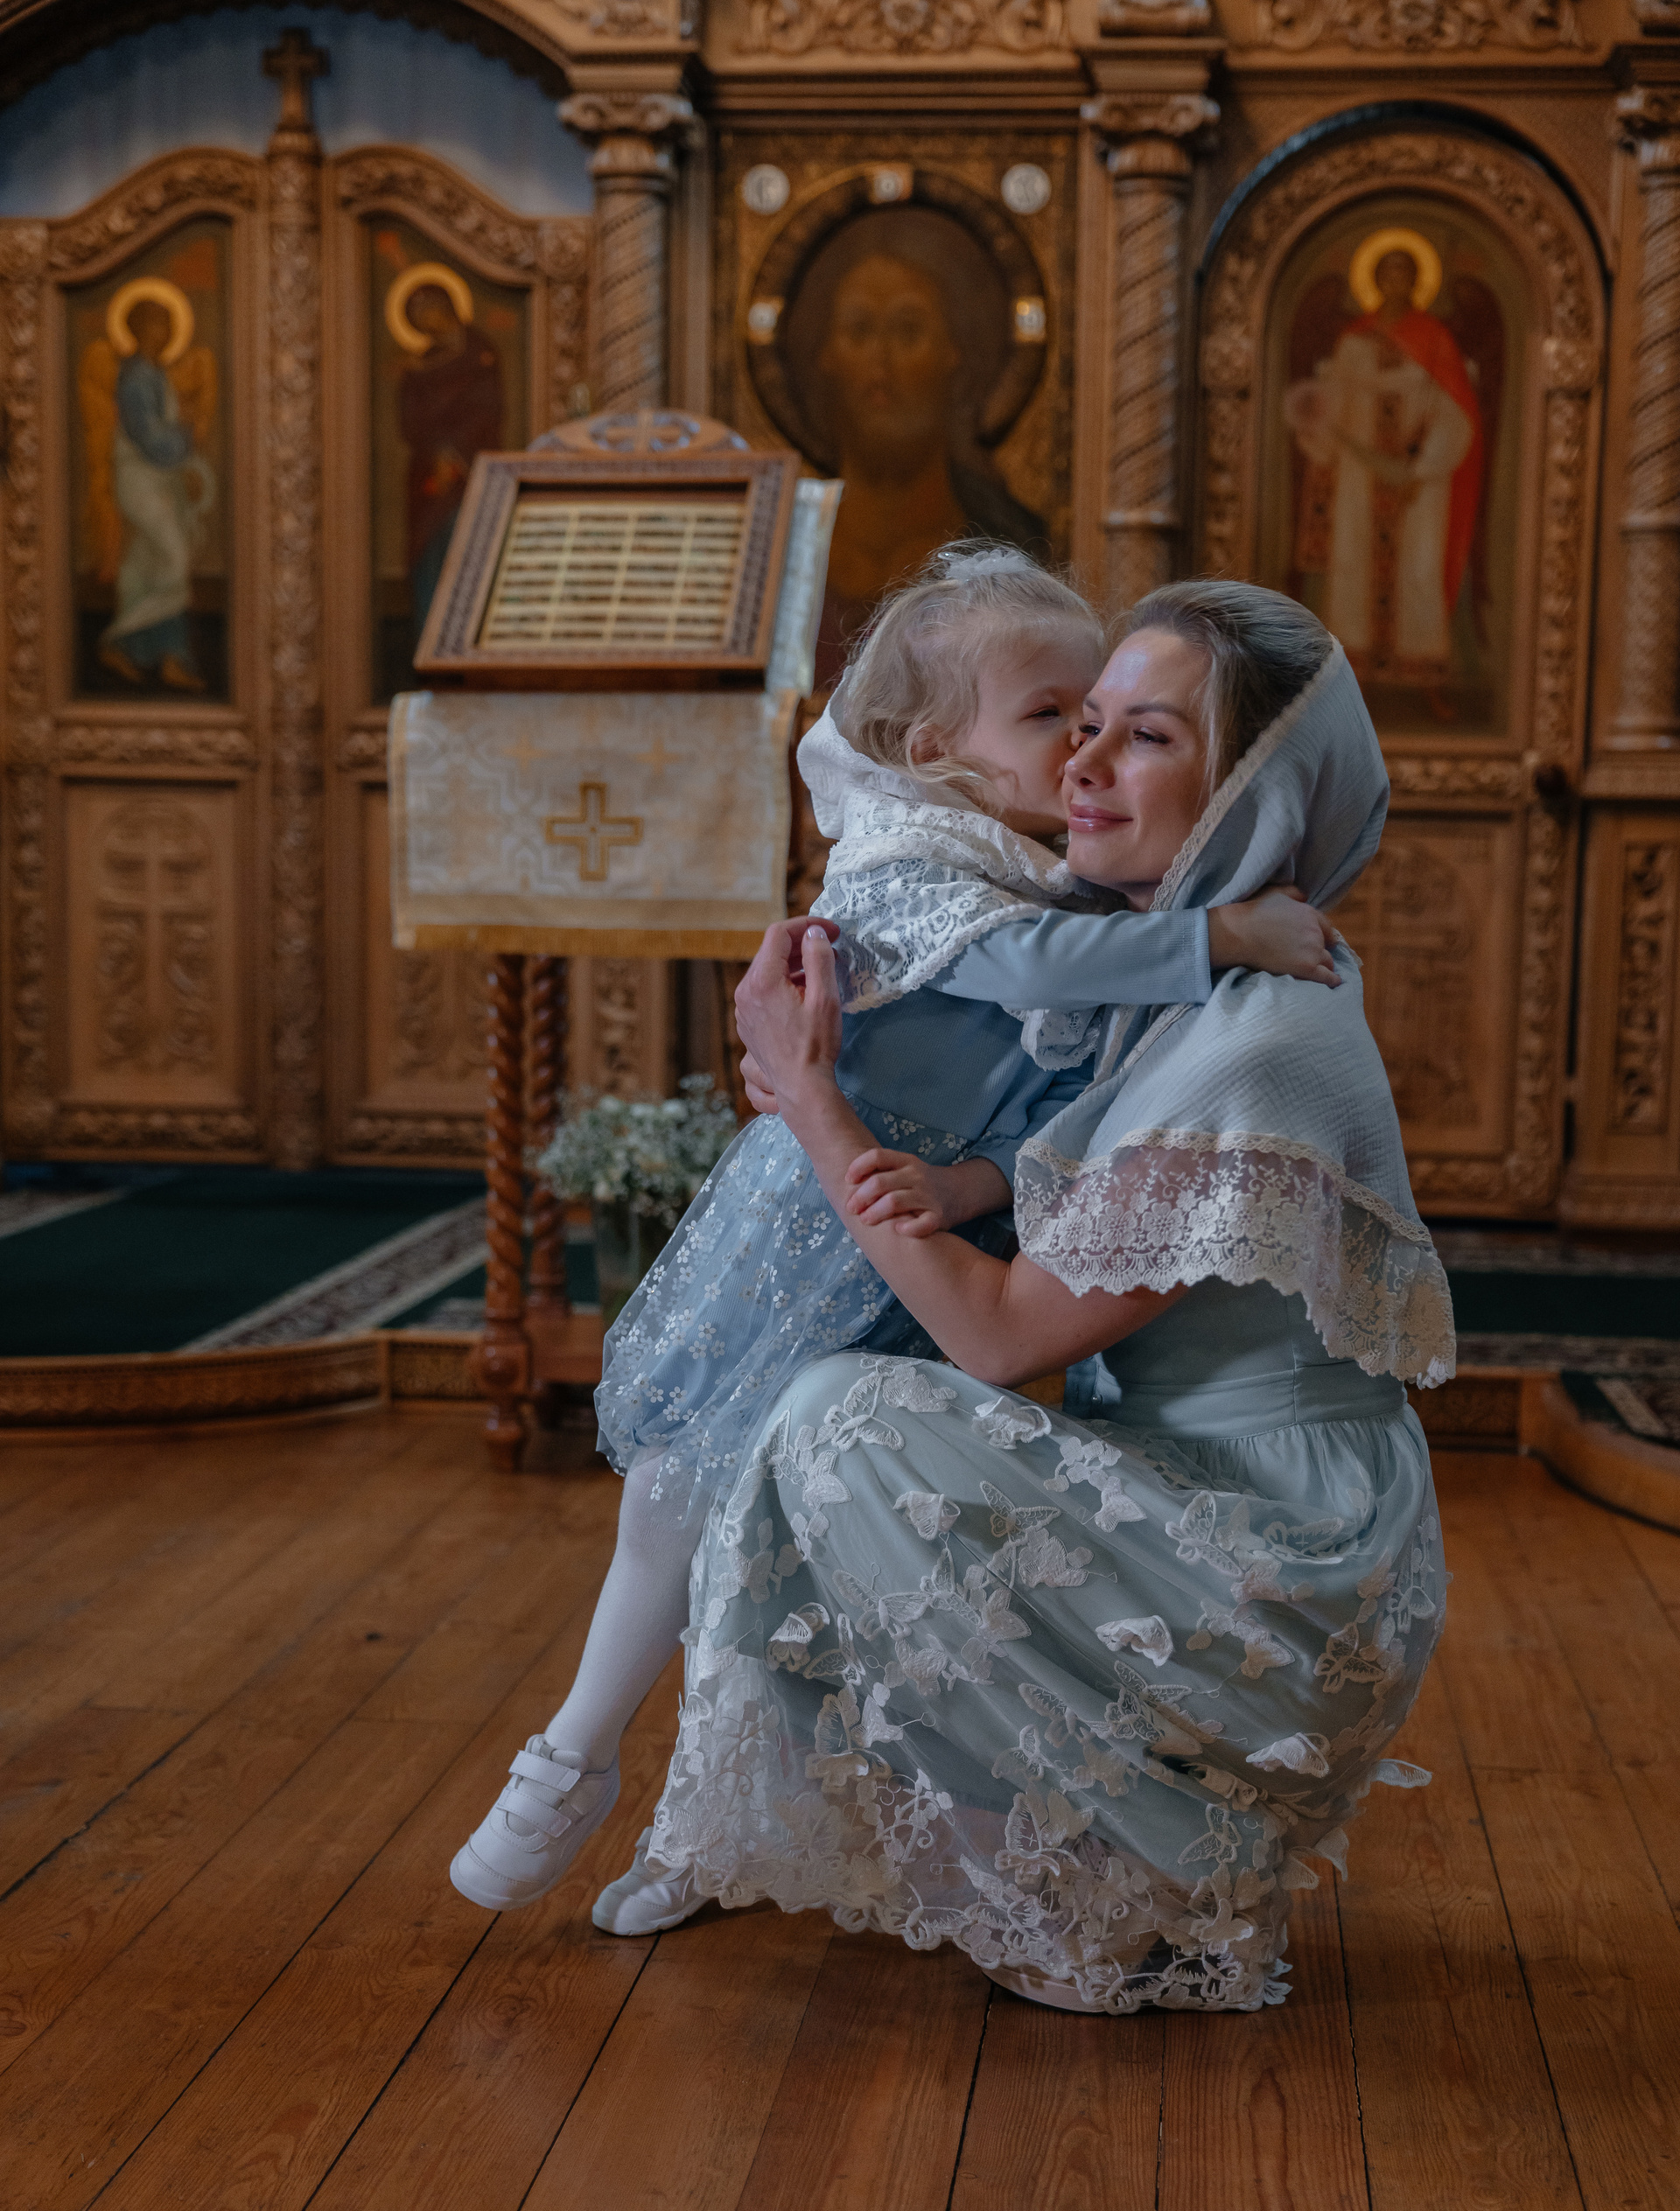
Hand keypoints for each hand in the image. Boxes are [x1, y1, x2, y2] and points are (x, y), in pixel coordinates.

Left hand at [733, 918, 844, 1120]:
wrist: (800, 1087)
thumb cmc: (814, 1046)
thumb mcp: (824, 997)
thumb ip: (819, 958)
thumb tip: (813, 933)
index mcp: (761, 981)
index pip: (779, 934)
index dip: (806, 925)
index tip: (831, 931)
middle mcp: (745, 992)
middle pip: (772, 951)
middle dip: (802, 945)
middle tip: (831, 949)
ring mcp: (743, 1008)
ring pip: (768, 971)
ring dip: (795, 964)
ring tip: (823, 971)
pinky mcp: (748, 1022)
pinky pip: (764, 990)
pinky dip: (785, 983)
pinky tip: (806, 993)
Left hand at [845, 1149, 1011, 1237]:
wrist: (958, 1192)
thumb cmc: (919, 1183)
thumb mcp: (903, 1169)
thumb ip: (880, 1172)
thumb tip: (843, 1182)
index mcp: (905, 1161)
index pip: (877, 1156)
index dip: (858, 1167)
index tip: (847, 1180)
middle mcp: (916, 1175)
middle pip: (880, 1182)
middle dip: (860, 1196)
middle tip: (851, 1208)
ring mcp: (927, 1195)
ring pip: (895, 1201)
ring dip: (875, 1212)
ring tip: (865, 1220)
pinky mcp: (938, 1215)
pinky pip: (923, 1223)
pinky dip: (910, 1228)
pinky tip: (898, 1231)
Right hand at [1207, 886, 1339, 986]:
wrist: (1239, 933)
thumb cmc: (1253, 912)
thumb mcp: (1276, 893)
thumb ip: (1294, 893)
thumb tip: (1304, 895)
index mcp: (1309, 914)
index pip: (1326, 929)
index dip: (1323, 937)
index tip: (1321, 943)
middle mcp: (1315, 931)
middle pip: (1326, 946)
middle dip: (1320, 951)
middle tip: (1310, 957)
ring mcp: (1312, 950)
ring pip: (1328, 961)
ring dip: (1324, 965)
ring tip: (1319, 971)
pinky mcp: (1307, 967)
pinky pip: (1327, 976)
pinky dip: (1332, 980)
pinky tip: (1334, 982)